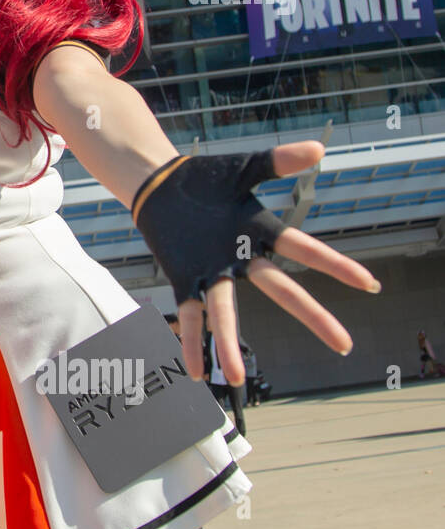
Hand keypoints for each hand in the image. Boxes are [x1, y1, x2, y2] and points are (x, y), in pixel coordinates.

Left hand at [133, 143, 379, 385]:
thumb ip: (279, 162)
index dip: (336, 266)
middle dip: (314, 317)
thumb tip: (320, 150)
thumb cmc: (205, 178)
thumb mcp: (244, 168)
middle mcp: (241, 259)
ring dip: (229, 344)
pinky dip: (190, 341)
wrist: (161, 182)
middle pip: (282, 291)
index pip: (306, 250)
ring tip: (235, 378)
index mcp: (261, 232)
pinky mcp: (183, 276)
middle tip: (344, 344)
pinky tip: (193, 371)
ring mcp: (212, 271)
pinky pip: (188, 313)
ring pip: (226, 312)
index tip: (368, 283)